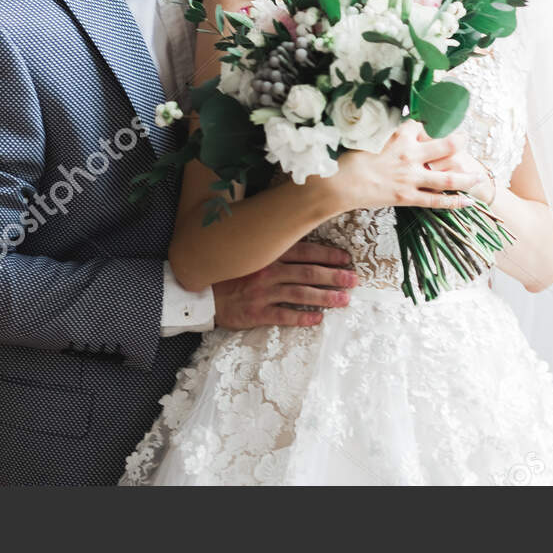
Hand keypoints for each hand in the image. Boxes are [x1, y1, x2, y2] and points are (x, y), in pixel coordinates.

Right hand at [211, 241, 357, 328]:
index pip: (304, 251)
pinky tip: (317, 319)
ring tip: (343, 300)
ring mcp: (263, 292)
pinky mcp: (256, 313)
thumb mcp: (246, 251)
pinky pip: (283, 315)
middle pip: (308, 272)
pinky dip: (302, 317)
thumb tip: (291, 234)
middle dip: (334, 276)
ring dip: (325, 296)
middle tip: (353, 280)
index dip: (327, 255)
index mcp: (268, 254)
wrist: (199, 293)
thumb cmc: (226, 271)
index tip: (345, 258)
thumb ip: (268, 245)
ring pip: (301, 293)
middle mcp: (268, 271)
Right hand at [327, 120, 484, 213]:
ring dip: (467, 176)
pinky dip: (454, 202)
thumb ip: (384, 130)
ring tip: (479, 176)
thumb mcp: (367, 136)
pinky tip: (467, 202)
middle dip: (459, 142)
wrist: (339, 183)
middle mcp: (411, 154)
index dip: (432, 124)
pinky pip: (436, 201)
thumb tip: (391, 120)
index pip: (423, 124)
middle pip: (446, 145)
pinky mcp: (407, 197)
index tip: (438, 123)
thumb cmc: (348, 158)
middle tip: (465, 141)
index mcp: (399, 135)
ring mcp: (411, 177)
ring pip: (448, 177)